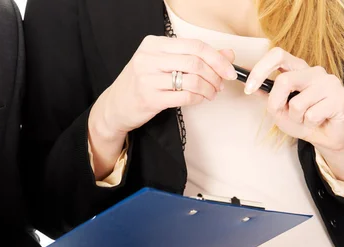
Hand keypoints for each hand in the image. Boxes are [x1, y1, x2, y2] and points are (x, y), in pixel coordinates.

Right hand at [88, 36, 236, 177]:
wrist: (114, 106)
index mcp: (153, 44)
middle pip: (195, 61)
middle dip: (215, 74)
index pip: (194, 45)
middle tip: (221, 84)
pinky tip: (200, 99)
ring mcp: (148, 78)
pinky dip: (198, 98)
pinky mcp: (150, 98)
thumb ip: (194, 57)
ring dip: (208, 88)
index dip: (217, 57)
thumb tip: (228, 54)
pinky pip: (184, 96)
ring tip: (211, 93)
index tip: (229, 70)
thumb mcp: (164, 64)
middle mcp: (149, 58)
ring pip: (192, 79)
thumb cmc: (141, 83)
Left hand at [245, 47, 343, 182]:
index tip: (248, 88)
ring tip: (306, 118)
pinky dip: (309, 124)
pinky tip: (317, 121)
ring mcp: (330, 82)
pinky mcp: (341, 98)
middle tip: (284, 114)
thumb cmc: (302, 120)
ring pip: (298, 103)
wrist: (326, 137)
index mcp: (298, 69)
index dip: (260, 69)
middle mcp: (315, 71)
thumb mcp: (278, 108)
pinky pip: (312, 115)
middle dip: (277, 103)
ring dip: (296, 118)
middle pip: (285, 80)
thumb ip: (266, 94)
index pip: (277, 55)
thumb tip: (244, 81)